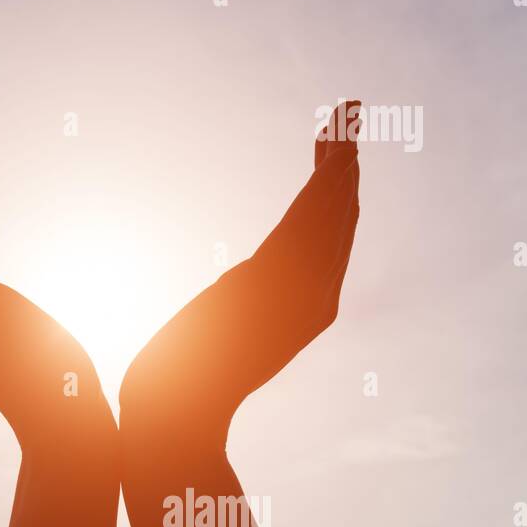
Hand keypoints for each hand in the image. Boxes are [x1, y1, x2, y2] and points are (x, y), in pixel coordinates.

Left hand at [121, 100, 360, 435]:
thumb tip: (239, 291)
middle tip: (349, 114)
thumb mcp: (223, 334)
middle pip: (339, 218)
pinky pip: (308, 223)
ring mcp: (299, 292)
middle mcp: (315, 299)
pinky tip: (333, 154)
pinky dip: (324, 184)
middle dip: (346, 164)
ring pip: (329, 212)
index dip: (337, 193)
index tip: (335, 152)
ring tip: (346, 116)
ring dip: (339, 159)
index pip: (330, 239)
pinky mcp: (274, 283)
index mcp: (306, 309)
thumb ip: (244, 305)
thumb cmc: (189, 384)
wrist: (177, 412)